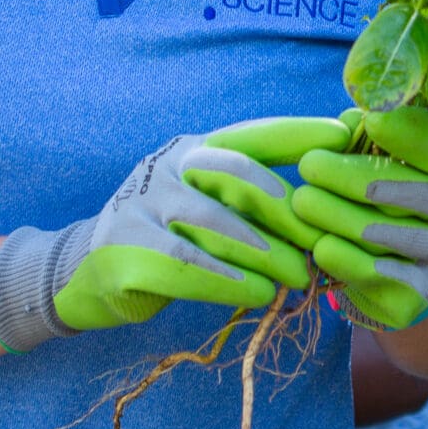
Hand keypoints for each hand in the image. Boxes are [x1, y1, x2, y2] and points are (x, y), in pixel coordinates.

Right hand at [0, 118, 346, 353]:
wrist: (84, 272)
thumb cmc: (168, 238)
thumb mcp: (209, 207)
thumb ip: (256, 202)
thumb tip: (331, 202)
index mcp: (193, 149)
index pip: (250, 135)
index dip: (298, 134)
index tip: (343, 136)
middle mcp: (166, 168)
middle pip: (234, 173)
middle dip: (285, 207)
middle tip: (322, 240)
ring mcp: (139, 206)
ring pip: (211, 222)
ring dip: (262, 252)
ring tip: (299, 276)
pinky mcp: (122, 252)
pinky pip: (183, 265)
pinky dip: (226, 281)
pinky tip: (258, 294)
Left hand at [290, 105, 427, 330]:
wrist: (411, 267)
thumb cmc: (386, 196)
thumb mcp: (379, 162)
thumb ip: (365, 140)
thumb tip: (347, 124)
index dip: (410, 132)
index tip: (371, 121)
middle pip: (413, 189)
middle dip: (353, 176)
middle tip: (308, 165)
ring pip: (399, 234)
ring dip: (346, 218)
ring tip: (304, 203)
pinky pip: (393, 276)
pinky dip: (356, 262)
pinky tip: (324, 249)